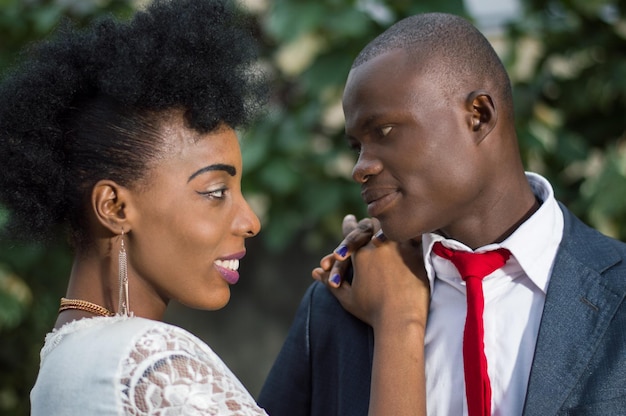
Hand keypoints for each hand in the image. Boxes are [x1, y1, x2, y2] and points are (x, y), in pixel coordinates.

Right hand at [313, 215, 428, 328]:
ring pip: (392, 225)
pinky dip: (410, 230)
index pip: (350, 231)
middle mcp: (377, 246)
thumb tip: (315, 272)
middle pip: (371, 223)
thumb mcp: (347, 298)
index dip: (347, 224)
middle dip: (368, 221)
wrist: (400, 320)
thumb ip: (330, 282)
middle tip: (369, 216)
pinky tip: (412, 227)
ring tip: (391, 220)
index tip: (348, 219)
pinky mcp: (416, 253)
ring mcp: (399, 247)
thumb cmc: (372, 312)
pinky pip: (413, 234)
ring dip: (388, 224)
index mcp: (360, 254)